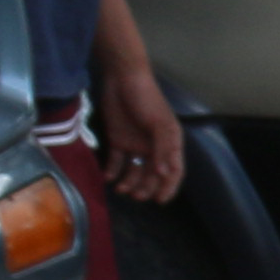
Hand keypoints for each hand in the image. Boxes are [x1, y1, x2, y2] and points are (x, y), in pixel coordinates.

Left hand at [96, 62, 186, 204]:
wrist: (122, 78)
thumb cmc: (146, 99)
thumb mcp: (159, 124)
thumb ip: (163, 149)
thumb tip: (165, 174)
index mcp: (169, 143)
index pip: (173, 171)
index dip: (168, 187)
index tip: (160, 201)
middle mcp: (154, 147)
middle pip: (152, 174)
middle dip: (145, 188)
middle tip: (135, 196)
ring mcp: (135, 144)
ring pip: (134, 171)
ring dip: (129, 182)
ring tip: (120, 190)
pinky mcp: (118, 139)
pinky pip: (116, 161)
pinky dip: (112, 171)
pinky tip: (107, 178)